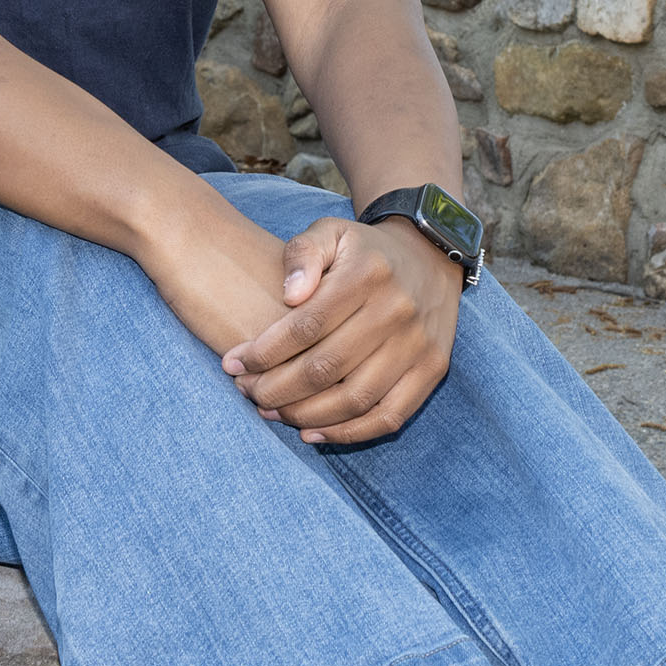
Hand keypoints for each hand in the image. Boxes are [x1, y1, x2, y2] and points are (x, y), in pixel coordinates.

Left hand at [221, 215, 461, 445]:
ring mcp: (419, 344)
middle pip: (326, 368)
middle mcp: (397, 311)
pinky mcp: (433, 369)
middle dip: (276, 389)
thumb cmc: (364, 251)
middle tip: (246, 391)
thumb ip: (302, 254)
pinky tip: (312, 432)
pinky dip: (349, 433)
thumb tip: (290, 295)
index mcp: (367, 274)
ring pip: (354, 399)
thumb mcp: (330, 232)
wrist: (429, 255)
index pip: (306, 326)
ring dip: (305, 415)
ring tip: (271, 412)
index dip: (264, 352)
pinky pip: (390, 416)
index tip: (232, 363)